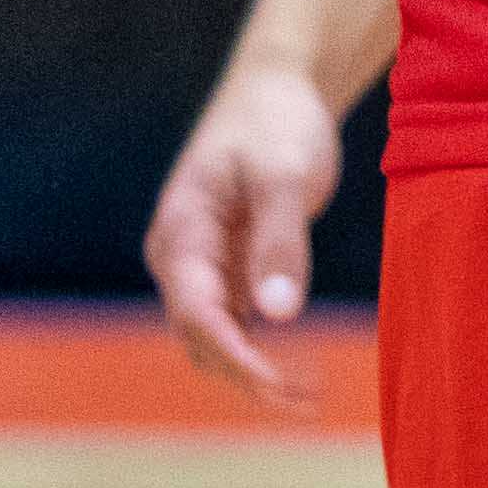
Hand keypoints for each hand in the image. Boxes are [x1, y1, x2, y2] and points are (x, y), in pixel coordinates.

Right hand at [145, 59, 345, 403]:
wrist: (278, 86)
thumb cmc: (277, 121)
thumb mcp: (285, 173)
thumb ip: (281, 241)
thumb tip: (276, 316)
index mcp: (181, 232)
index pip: (196, 312)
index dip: (234, 355)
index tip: (275, 384)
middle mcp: (180, 256)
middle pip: (201, 337)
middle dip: (246, 375)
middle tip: (305, 401)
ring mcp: (201, 265)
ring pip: (217, 338)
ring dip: (253, 371)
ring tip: (308, 397)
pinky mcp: (227, 267)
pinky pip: (236, 322)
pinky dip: (262, 349)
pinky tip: (301, 367)